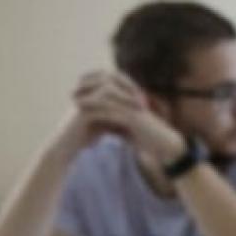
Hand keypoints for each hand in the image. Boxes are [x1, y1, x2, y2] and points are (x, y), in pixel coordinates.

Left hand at [70, 70, 185, 162]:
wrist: (164, 147)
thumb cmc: (149, 140)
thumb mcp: (129, 130)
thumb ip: (117, 126)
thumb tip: (104, 127)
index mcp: (129, 99)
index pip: (106, 89)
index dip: (91, 89)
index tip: (76, 94)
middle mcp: (130, 99)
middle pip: (104, 88)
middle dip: (86, 90)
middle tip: (70, 94)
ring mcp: (132, 106)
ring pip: (106, 97)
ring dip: (89, 99)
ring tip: (74, 102)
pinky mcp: (133, 115)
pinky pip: (112, 110)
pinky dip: (97, 110)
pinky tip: (86, 113)